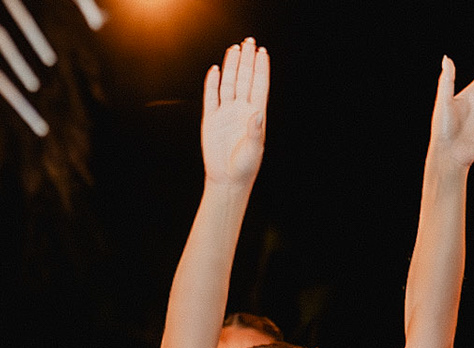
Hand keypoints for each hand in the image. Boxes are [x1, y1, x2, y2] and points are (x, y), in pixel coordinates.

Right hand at [201, 38, 268, 189]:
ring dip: (231, 67)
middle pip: (244, 79)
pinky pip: (211, 97)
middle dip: (247, 60)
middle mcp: (241, 110)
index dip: (261, 69)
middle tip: (249, 41)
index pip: (259, 86)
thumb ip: (255, 130)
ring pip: (229, 84)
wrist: (227, 180)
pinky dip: (212, 83)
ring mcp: (226, 113)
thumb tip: (257, 112)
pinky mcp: (211, 119)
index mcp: (255, 115)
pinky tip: (216, 70)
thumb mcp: (254, 150)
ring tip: (234, 49)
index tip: (263, 52)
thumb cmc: (245, 167)